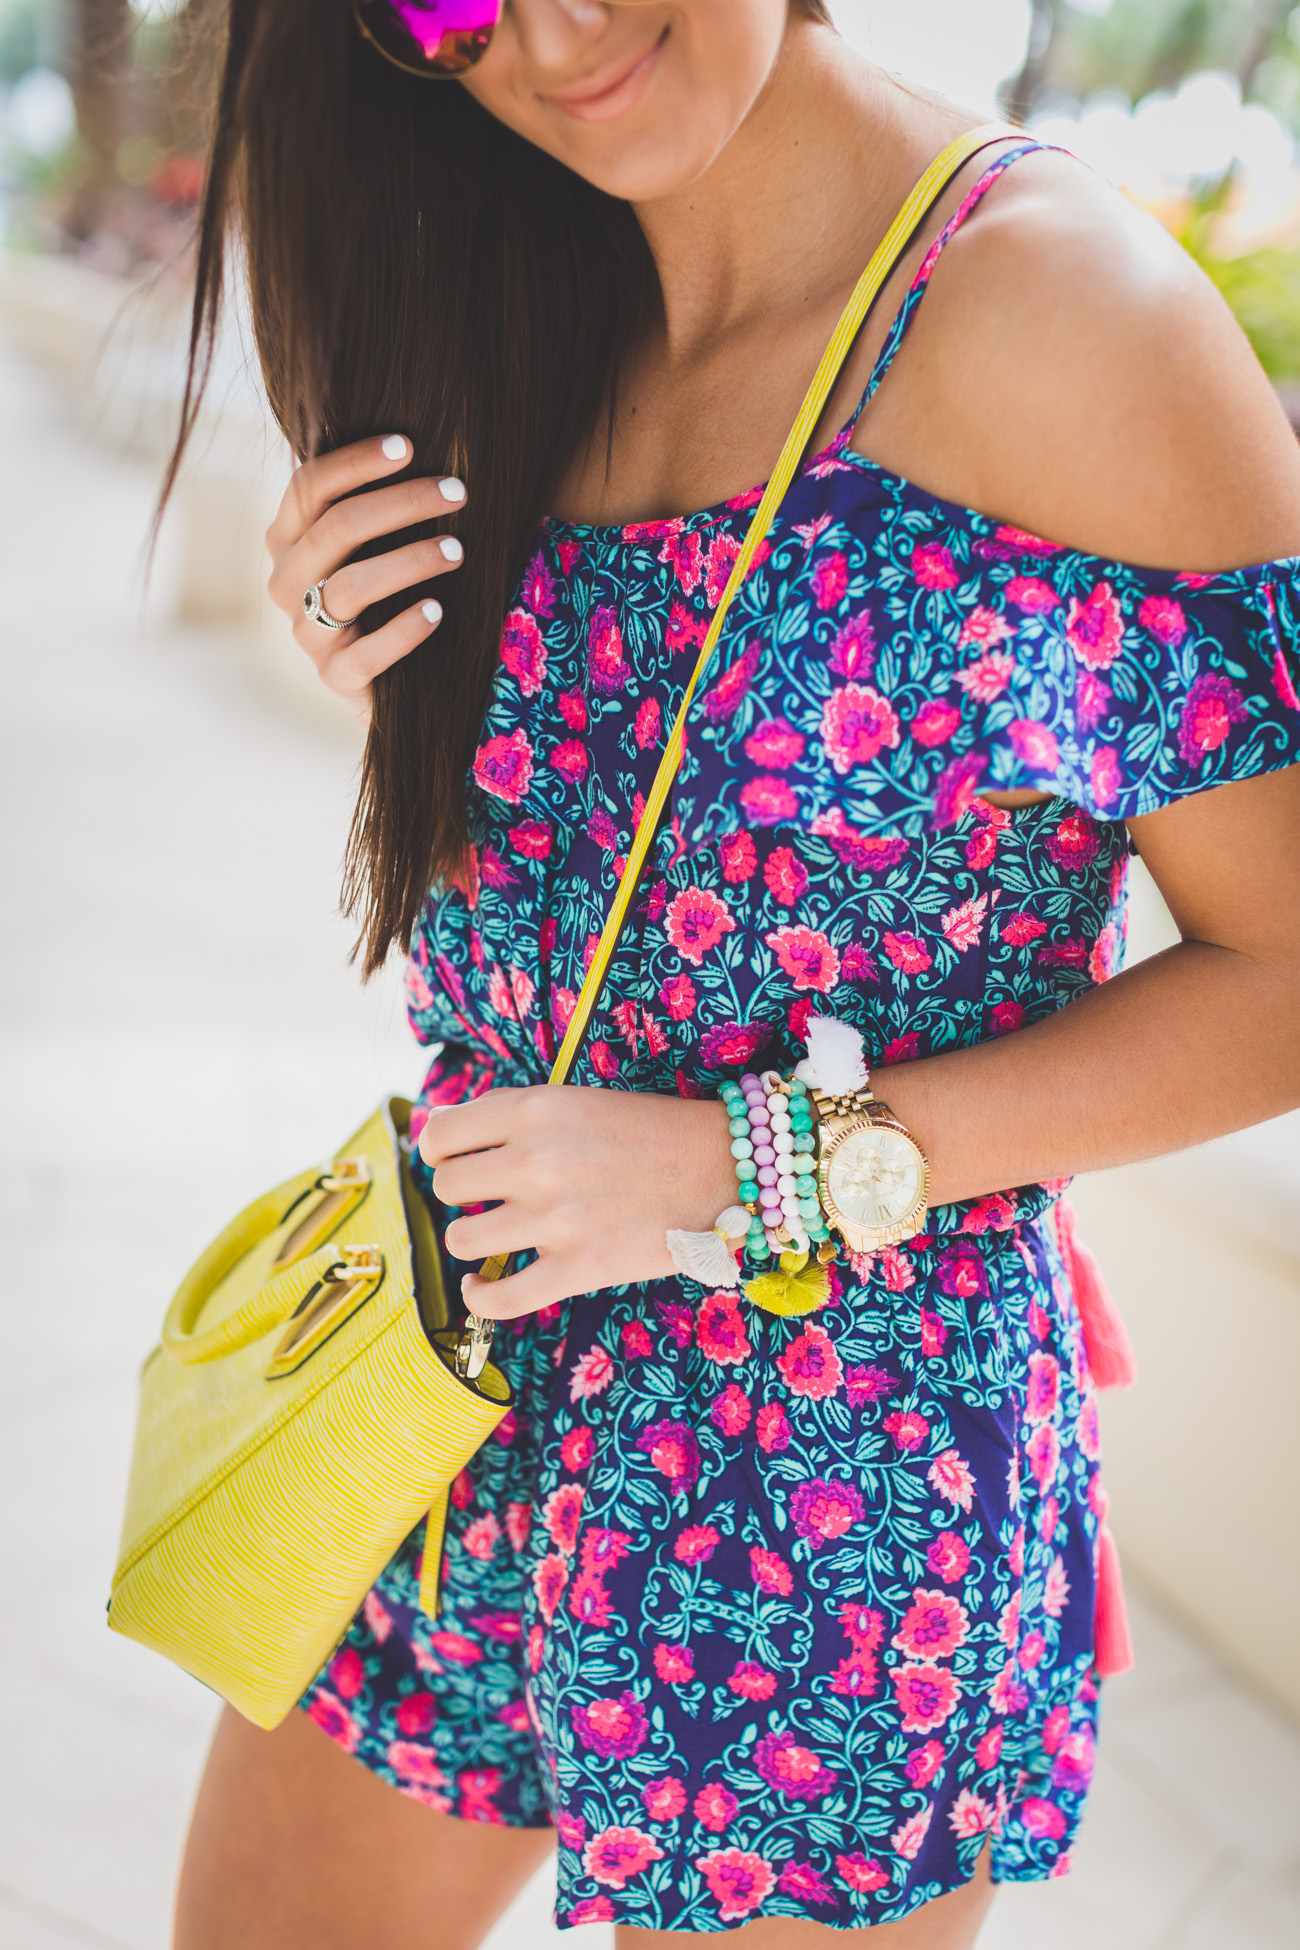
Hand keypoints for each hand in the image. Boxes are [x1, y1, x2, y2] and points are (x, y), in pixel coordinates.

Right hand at [265, 434, 466, 724]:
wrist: (391, 679)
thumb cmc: (389, 593)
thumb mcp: (374, 543)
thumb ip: (375, 503)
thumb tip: (417, 442)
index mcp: (288, 539)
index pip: (309, 487)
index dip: (356, 462)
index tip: (409, 445)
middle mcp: (286, 583)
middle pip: (335, 529)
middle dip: (400, 503)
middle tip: (457, 492)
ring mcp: (307, 635)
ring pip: (348, 587)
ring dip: (408, 561)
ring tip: (457, 550)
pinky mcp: (334, 679)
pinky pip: (363, 655)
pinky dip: (402, 631)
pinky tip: (437, 610)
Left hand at [418, 1086, 738, 1317]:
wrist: (722, 1169)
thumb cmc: (649, 1132)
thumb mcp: (575, 1101)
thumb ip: (511, 1116)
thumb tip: (441, 1135)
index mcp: (534, 1110)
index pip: (441, 1135)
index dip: (440, 1151)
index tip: (456, 1160)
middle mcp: (535, 1161)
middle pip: (447, 1188)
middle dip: (460, 1194)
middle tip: (487, 1197)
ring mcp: (554, 1219)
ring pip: (462, 1240)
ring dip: (472, 1240)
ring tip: (494, 1235)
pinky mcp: (577, 1269)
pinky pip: (498, 1298)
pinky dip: (478, 1298)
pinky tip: (479, 1286)